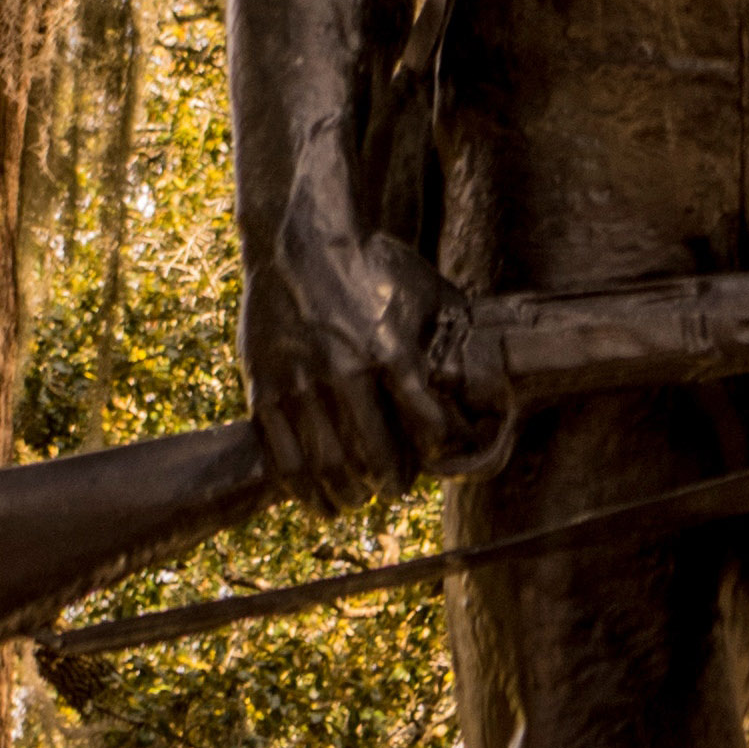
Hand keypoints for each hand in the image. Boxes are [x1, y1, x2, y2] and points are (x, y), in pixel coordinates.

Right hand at [238, 211, 468, 516]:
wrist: (301, 245)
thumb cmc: (372, 269)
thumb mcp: (426, 294)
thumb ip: (449, 340)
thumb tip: (483, 379)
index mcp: (391, 352)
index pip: (428, 429)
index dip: (438, 454)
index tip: (437, 460)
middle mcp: (345, 373)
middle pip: (376, 459)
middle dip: (392, 483)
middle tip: (395, 487)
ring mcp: (300, 385)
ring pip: (330, 468)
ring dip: (350, 496)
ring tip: (359, 499)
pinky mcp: (264, 392)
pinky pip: (284, 460)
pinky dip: (305, 492)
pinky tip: (320, 502)